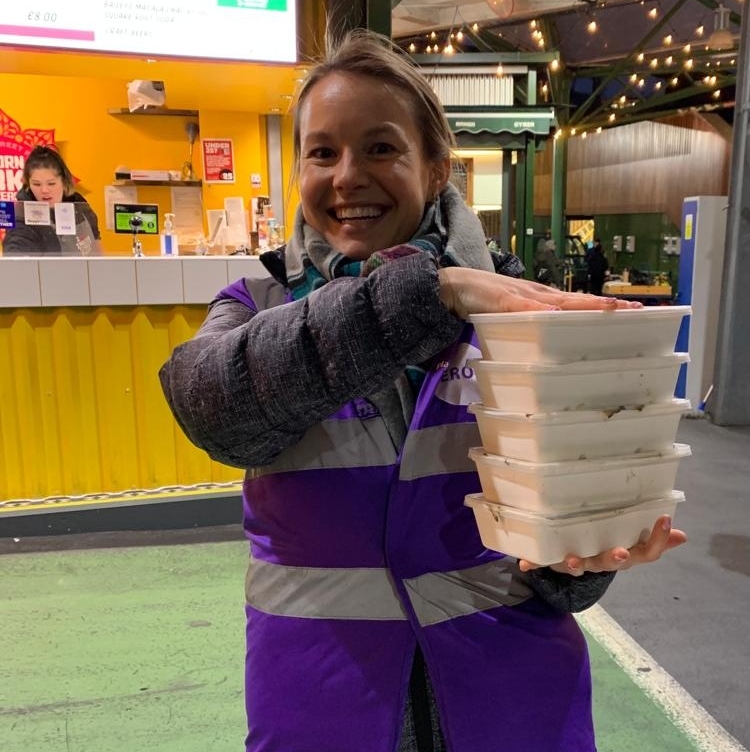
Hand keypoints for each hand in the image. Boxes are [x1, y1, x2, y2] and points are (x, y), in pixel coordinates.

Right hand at [438, 266, 641, 318]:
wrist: (452, 285)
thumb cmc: (480, 299)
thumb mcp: (510, 313)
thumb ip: (528, 322)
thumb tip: (547, 337)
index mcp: (540, 299)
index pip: (577, 302)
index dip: (603, 306)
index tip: (632, 310)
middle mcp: (537, 294)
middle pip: (577, 300)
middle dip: (605, 305)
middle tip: (635, 309)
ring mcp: (522, 296)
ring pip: (560, 302)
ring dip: (585, 305)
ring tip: (610, 309)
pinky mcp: (503, 302)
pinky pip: (525, 308)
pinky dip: (541, 311)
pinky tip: (556, 315)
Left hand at [518, 515, 687, 574]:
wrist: (575, 568)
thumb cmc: (606, 547)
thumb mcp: (630, 543)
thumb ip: (653, 540)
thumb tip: (681, 534)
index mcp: (622, 556)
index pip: (646, 554)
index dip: (657, 540)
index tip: (664, 518)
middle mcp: (601, 562)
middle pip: (611, 563)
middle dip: (615, 558)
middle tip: (620, 552)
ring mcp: (578, 564)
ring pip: (579, 566)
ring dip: (575, 563)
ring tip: (572, 558)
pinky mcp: (554, 562)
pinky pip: (543, 562)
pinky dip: (534, 562)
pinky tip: (525, 562)